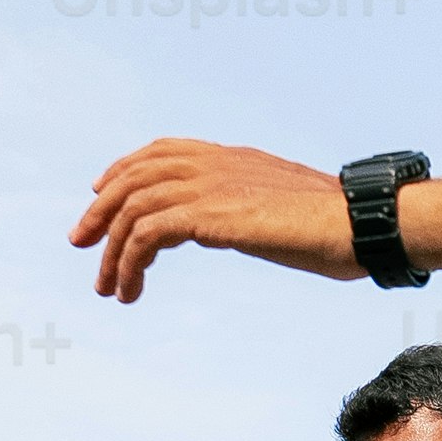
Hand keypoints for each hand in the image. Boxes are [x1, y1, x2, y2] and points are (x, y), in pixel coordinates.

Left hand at [72, 138, 359, 305]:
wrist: (360, 224)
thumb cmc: (341, 226)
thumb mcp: (288, 209)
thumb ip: (259, 207)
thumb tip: (251, 222)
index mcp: (234, 158)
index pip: (164, 151)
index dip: (126, 168)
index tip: (102, 193)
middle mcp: (216, 164)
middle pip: (136, 175)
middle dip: (101, 210)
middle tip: (81, 243)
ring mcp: (212, 186)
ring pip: (133, 207)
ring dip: (112, 250)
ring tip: (109, 286)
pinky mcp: (210, 215)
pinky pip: (147, 234)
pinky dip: (129, 262)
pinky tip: (131, 290)